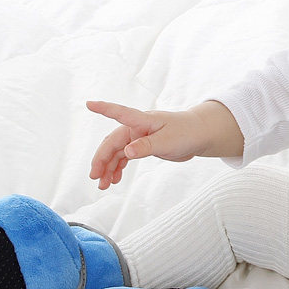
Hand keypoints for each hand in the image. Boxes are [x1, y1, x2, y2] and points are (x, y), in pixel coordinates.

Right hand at [87, 101, 209, 189]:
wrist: (199, 135)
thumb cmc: (186, 132)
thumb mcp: (167, 141)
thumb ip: (146, 146)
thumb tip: (127, 152)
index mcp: (142, 121)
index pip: (120, 113)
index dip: (104, 109)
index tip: (89, 104)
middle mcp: (137, 128)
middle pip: (112, 142)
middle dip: (101, 159)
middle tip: (95, 176)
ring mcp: (138, 137)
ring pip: (117, 152)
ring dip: (108, 167)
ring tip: (103, 184)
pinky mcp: (143, 146)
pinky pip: (125, 157)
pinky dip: (118, 167)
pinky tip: (114, 179)